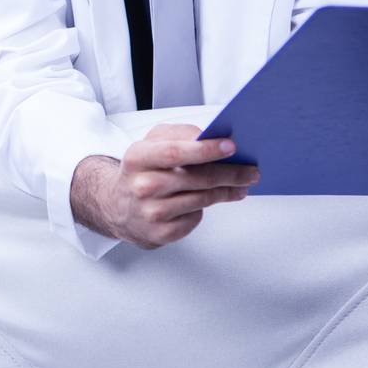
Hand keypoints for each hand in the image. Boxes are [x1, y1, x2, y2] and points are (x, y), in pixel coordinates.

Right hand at [69, 124, 258, 249]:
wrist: (117, 207)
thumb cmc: (141, 171)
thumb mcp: (151, 143)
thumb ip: (179, 134)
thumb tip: (209, 137)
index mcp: (138, 158)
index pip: (176, 152)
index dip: (205, 149)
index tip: (231, 146)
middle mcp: (142, 186)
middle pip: (196, 178)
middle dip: (230, 173)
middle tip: (250, 170)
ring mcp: (151, 212)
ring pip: (202, 199)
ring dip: (227, 191)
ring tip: (241, 185)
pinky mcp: (161, 233)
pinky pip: (196, 217)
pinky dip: (205, 207)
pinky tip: (208, 200)